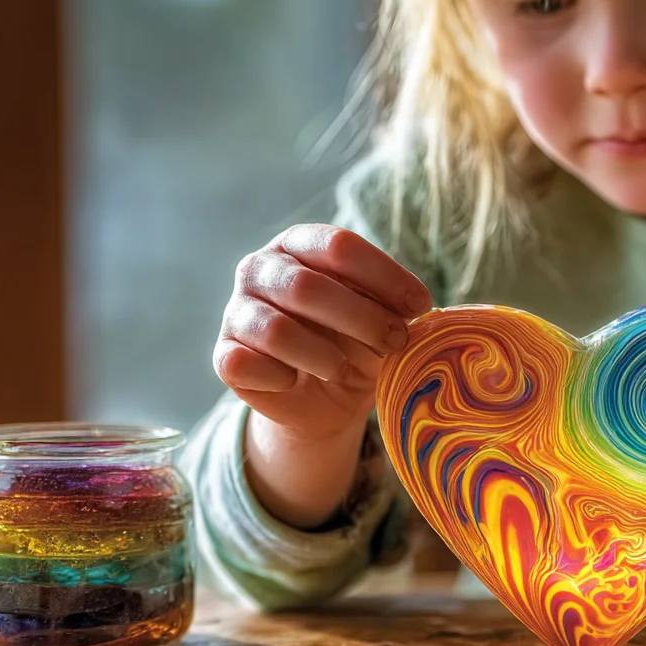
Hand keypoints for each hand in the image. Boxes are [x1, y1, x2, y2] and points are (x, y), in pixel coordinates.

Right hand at [214, 224, 431, 441]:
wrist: (321, 400)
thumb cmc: (352, 344)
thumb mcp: (378, 319)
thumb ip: (390, 305)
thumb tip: (416, 306)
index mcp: (299, 244)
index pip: (339, 246)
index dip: (384, 276)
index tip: (421, 305)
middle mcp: (260, 268)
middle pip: (308, 287)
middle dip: (362, 319)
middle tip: (395, 342)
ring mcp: (236, 310)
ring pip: (278, 331)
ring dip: (324, 356)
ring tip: (343, 369)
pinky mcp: (224, 355)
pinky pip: (246, 365)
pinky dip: (281, 378)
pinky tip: (295, 381)